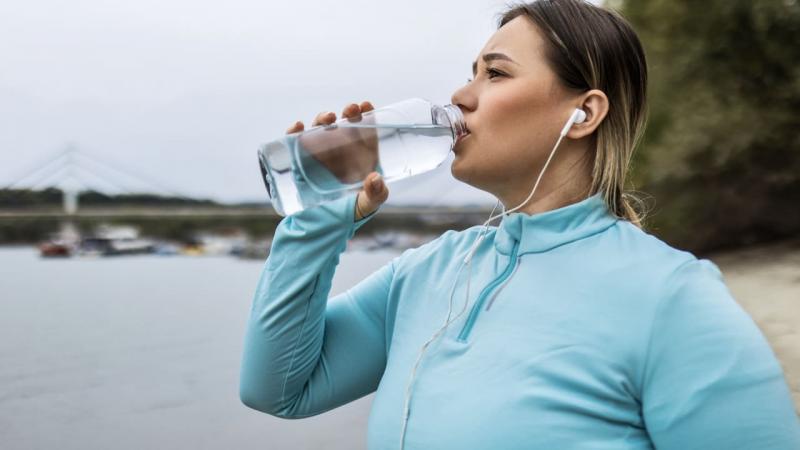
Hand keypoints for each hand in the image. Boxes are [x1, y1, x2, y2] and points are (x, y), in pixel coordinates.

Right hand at [285, 101, 387, 220]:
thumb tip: (375, 178)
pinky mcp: (301, 162)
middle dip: (347, 113)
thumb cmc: (351, 212)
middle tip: (350, 110)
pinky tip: (297, 127)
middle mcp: (341, 151)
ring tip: (328, 118)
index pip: (365, 130)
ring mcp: (320, 155)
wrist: (323, 226)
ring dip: (323, 119)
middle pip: (344, 125)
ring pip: (321, 129)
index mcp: (361, 156)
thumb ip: (375, 195)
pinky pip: (296, 143)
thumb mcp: (367, 205)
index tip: (365, 105)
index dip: (366, 114)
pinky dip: (294, 132)